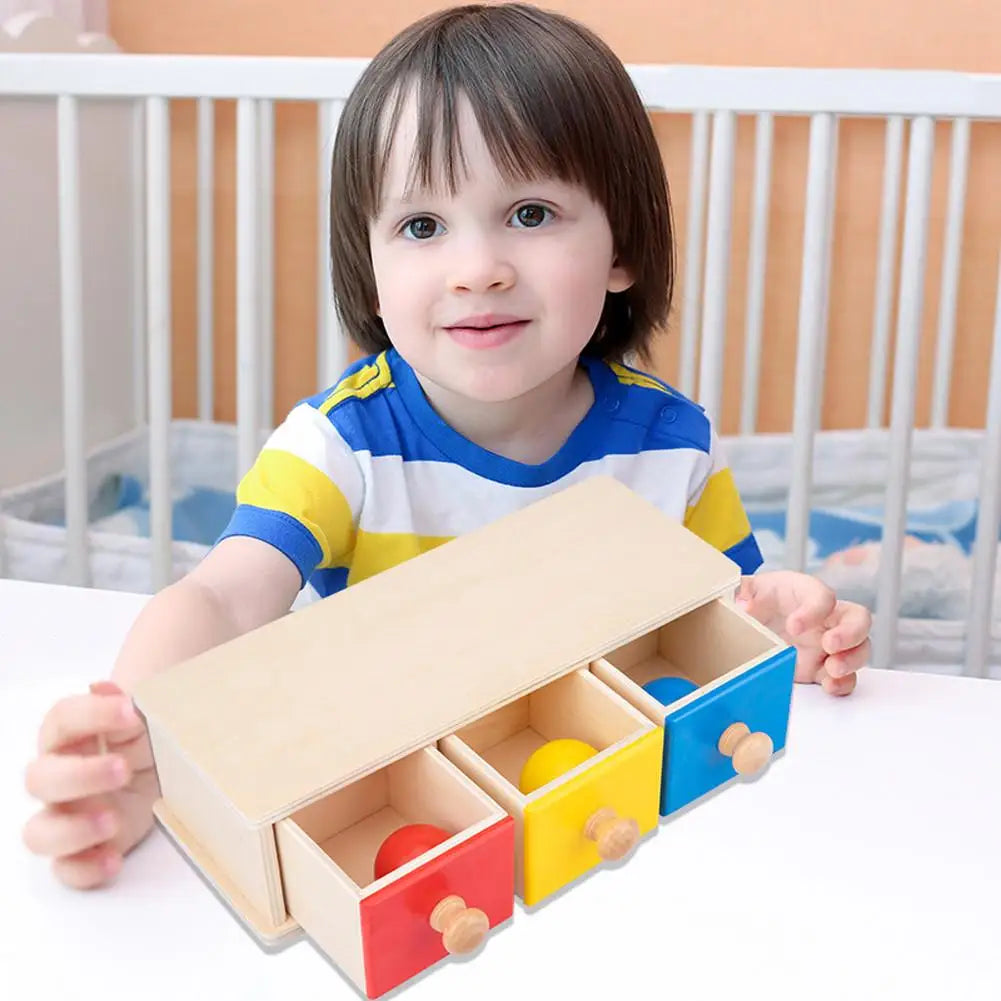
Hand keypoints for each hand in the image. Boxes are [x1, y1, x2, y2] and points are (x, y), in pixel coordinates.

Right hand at [22, 680, 157, 887]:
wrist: (159, 765)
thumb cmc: (142, 737)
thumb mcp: (142, 716)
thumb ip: (123, 706)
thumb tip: (102, 687)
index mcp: (69, 736)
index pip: (62, 720)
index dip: (91, 714)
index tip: (130, 710)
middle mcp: (58, 776)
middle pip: (40, 779)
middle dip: (81, 775)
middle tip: (124, 769)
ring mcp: (66, 816)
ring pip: (39, 832)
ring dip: (73, 830)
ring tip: (113, 820)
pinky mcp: (83, 849)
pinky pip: (66, 869)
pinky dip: (85, 869)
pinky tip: (113, 859)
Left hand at [736, 570, 871, 695]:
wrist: (752, 621)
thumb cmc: (756, 599)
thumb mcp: (745, 590)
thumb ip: (744, 592)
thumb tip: (744, 605)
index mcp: (805, 592)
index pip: (822, 595)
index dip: (813, 610)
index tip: (793, 625)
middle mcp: (826, 616)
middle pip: (858, 618)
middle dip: (850, 632)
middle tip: (830, 645)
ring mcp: (829, 643)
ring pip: (860, 648)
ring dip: (852, 660)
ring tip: (832, 669)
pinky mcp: (823, 667)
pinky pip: (847, 676)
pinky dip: (843, 683)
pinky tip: (830, 685)